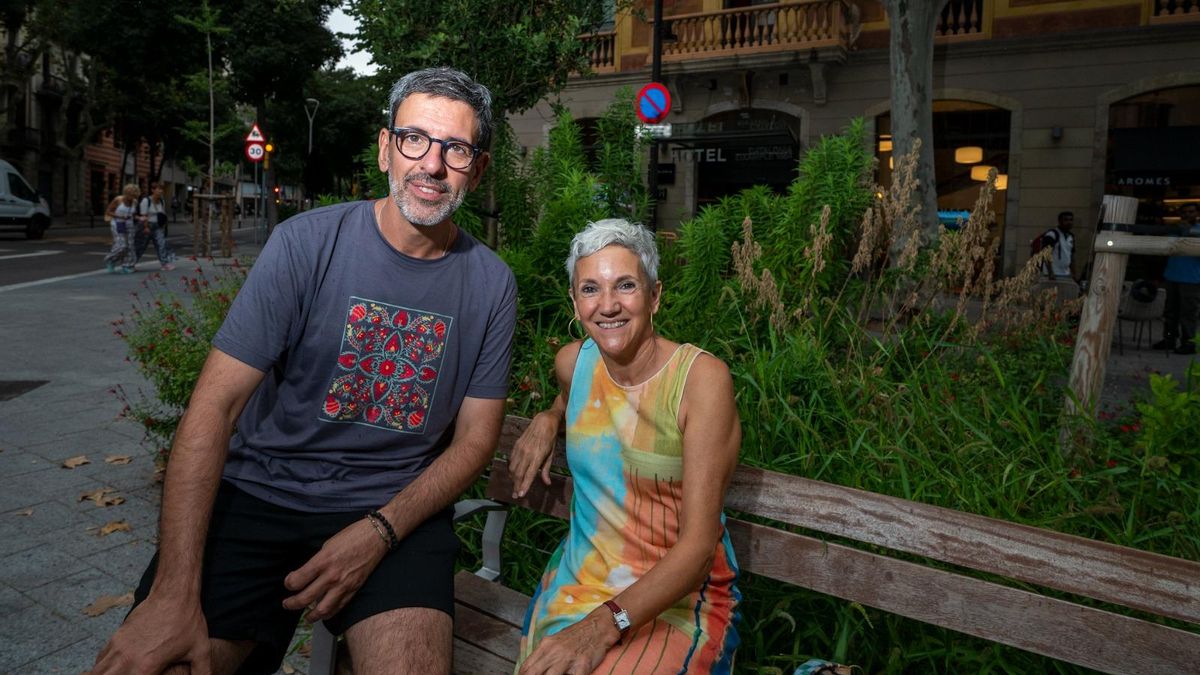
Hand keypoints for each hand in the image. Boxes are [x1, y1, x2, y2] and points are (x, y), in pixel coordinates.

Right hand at [90, 593, 210, 674]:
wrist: (174, 593)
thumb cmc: (187, 621)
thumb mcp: (200, 650)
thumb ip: (203, 672)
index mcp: (145, 667)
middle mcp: (126, 659)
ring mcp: (118, 647)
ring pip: (97, 672)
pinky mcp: (115, 637)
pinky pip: (100, 660)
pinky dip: (101, 669)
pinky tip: (111, 672)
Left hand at [282, 518, 387, 621]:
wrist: (376, 537)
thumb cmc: (352, 536)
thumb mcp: (328, 545)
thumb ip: (317, 561)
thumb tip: (308, 574)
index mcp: (322, 561)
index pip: (298, 580)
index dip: (289, 584)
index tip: (289, 583)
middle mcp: (332, 576)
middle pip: (305, 598)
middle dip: (292, 603)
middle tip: (287, 604)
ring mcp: (344, 585)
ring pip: (322, 609)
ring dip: (311, 616)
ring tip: (306, 617)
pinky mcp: (354, 589)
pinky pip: (339, 606)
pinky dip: (329, 613)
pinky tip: (324, 614)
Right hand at [509, 410, 558, 498]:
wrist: (543, 421)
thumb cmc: (550, 439)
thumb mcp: (551, 455)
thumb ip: (547, 469)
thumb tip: (547, 483)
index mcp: (537, 456)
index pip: (529, 474)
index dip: (524, 486)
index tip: (521, 495)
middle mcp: (527, 453)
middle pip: (518, 474)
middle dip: (516, 486)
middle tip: (515, 495)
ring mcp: (520, 449)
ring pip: (513, 468)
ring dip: (513, 479)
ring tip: (515, 486)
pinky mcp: (516, 445)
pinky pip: (511, 460)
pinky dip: (511, 469)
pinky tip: (513, 474)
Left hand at [518, 612, 614, 674]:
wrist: (598, 627)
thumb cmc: (577, 635)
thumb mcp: (555, 641)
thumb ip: (544, 654)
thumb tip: (531, 669)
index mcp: (546, 645)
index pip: (526, 667)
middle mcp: (554, 652)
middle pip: (533, 673)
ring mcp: (568, 659)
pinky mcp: (582, 666)